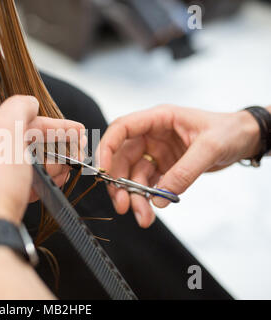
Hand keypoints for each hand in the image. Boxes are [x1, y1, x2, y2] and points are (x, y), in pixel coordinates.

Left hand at [0, 95, 84, 227]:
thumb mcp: (5, 133)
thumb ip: (18, 107)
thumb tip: (29, 102)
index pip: (26, 119)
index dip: (56, 125)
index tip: (77, 131)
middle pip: (30, 142)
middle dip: (55, 150)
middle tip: (73, 159)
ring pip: (29, 163)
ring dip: (50, 167)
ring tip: (60, 176)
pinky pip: (23, 181)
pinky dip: (39, 183)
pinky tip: (46, 187)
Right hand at [97, 105, 260, 227]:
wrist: (245, 139)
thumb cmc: (229, 131)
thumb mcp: (210, 147)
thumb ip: (185, 171)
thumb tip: (161, 196)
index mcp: (158, 119)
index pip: (122, 129)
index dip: (107, 148)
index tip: (102, 170)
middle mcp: (152, 135)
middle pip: (122, 158)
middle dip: (119, 183)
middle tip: (123, 205)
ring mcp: (156, 152)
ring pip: (133, 175)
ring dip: (133, 197)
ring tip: (142, 217)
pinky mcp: (163, 168)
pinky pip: (147, 184)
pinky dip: (146, 199)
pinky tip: (151, 211)